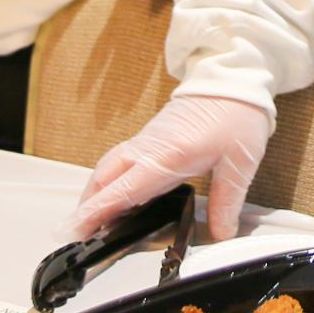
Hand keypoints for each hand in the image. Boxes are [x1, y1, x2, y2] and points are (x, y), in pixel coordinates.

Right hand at [71, 94, 271, 239]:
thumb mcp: (238, 163)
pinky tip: (113, 195)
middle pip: (104, 179)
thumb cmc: (235, 113)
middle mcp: (148, 148)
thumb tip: (221, 233)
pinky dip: (108, 181)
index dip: (97, 211)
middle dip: (86, 207)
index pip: (124, 189)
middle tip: (75, 234)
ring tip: (88, 220)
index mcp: (168, 155)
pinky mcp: (149, 138)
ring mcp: (145, 141)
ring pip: (107, 168)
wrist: (231, 78)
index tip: (76, 229)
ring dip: (94, 193)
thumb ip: (226, 201)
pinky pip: (118, 161)